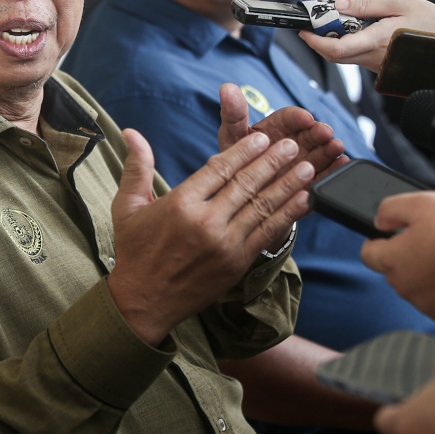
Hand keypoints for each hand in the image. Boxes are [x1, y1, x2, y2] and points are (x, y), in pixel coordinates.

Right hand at [108, 129, 313, 345]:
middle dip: (273, 161)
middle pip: (246, 184)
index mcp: (179, 203)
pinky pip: (268, 232)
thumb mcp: (127, 206)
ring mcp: (224, 244)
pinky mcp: (237, 263)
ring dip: (288, 184)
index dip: (244, 151)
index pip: (219, 169)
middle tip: (292, 145)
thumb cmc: (135, 252)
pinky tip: (303, 200)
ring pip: (262, 206)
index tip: (261, 137)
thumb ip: (137, 167)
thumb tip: (130, 131)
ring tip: (307, 167)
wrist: (144, 301)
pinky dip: (288, 214)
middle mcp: (205, 222)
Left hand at [219, 84, 347, 181]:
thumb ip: (233, 114)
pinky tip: (341, 165)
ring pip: (320, 153)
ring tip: (336, 147)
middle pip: (309, 134)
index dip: (297, 117)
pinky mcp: (309, 183)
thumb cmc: (235, 160)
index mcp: (276, 127)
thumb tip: (227, 87)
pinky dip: (334, 170)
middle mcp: (293, 143)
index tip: (305, 118)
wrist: (239, 196)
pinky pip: (323, 175)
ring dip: (330, 149)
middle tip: (325, 132)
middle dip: (318, 132)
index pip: (289, 118)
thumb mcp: (232, 137)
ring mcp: (303, 163)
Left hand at [298, 0, 434, 72]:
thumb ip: (366, 5)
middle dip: (316, 43)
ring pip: (344, 59)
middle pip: (333, 56)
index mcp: (377, 41)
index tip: (303, 30)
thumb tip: (339, 5)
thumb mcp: (399, 3)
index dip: (315, 41)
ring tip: (327, 25)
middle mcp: (374, 57)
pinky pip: (356, 58)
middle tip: (309, 26)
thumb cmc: (431, 22)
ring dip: (329, 44)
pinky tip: (347, 31)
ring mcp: (377, 65)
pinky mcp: (380, 67)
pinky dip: (345, 46)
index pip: (337, 49)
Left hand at [360, 192, 434, 325]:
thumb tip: (380, 221)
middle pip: (395, 271)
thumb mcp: (421, 203)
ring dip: (427, 275)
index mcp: (393, 260)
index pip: (368, 254)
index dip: (377, 242)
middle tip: (432, 243)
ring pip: (417, 287)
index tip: (389, 237)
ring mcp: (426, 305)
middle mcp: (405, 287)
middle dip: (407, 257)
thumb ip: (390, 210)